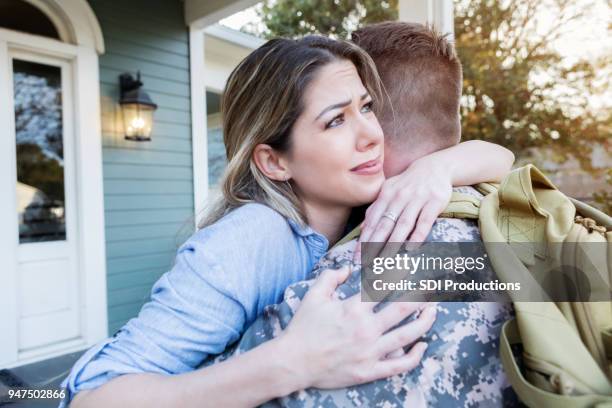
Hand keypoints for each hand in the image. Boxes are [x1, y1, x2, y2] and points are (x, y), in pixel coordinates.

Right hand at [279, 266, 436, 389]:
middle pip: (403, 309)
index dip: (400, 274)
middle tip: (434, 286)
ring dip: (425, 321)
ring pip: (407, 335)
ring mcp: (370, 352)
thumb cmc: (303, 328)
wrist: (293, 362)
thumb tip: (347, 268)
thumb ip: (331, 277)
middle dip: (422, 295)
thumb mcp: (313, 295)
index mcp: (353, 308)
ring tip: (434, 310)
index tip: (413, 266)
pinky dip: (415, 356)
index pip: (384, 287)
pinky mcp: (370, 371)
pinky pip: (399, 365)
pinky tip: (423, 346)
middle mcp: (366, 329)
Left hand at [358, 156, 451, 253]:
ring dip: (393, 243)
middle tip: (367, 263)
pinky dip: (417, 235)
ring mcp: (417, 199)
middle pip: (385, 225)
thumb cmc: (408, 184)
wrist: (435, 167)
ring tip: (385, 260)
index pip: (372, 221)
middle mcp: (399, 197)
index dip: (364, 240)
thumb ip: (376, 208)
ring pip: (403, 224)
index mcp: (386, 195)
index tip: (357, 257)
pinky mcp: (434, 202)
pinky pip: (424, 221)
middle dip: (374, 245)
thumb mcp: (389, 191)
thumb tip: (363, 228)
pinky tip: (411, 248)